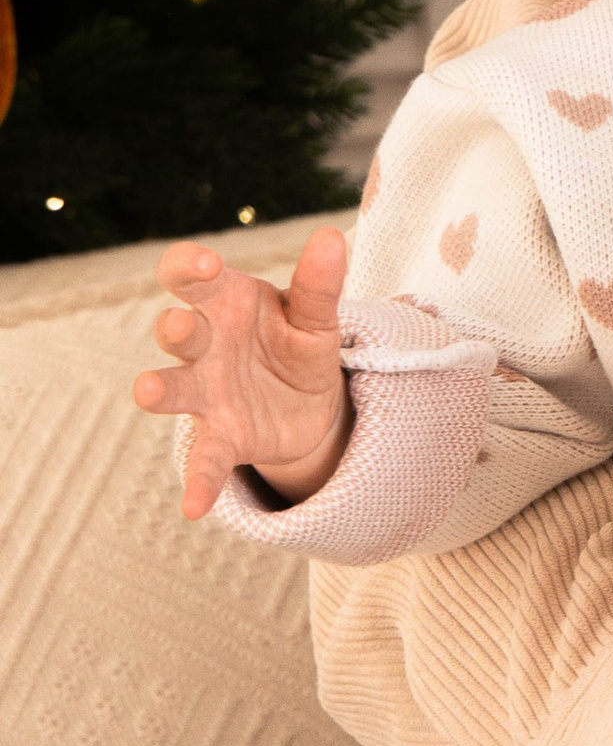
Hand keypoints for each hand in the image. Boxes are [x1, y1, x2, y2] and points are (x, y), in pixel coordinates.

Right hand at [135, 225, 354, 517]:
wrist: (310, 402)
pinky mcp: (222, 436)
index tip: (205, 264)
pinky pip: (205, 460)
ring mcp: (208, 391)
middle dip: (176, 327)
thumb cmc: (298, 341)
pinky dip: (199, 483)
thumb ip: (320, 284)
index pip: (191, 274)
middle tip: (180, 325)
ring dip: (159, 388)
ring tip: (148, 391)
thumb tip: (331, 236)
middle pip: (178, 329)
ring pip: (176, 387)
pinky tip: (194, 509)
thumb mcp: (317, 316)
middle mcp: (206, 344)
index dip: (188, 266)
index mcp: (226, 300)